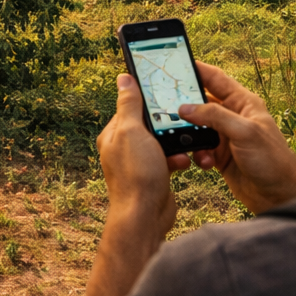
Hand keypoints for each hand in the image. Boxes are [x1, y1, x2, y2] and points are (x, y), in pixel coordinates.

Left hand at [97, 74, 182, 236]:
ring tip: (180, 146)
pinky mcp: (154, 175)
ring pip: (162, 142)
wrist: (145, 216)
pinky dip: (177, 159)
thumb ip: (129, 105)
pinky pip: (169, 159)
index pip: (130, 107)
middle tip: (179, 120)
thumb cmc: (136, 173)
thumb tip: (123, 79)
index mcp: (113, 134)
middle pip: (149, 124)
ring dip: (174, 143)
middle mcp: (123, 147)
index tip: (165, 92)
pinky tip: (182, 163)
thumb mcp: (132, 132)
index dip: (147, 99)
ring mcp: (139, 162)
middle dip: (165, 123)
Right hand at [180, 62, 295, 213]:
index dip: (196, 69)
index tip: (174, 64)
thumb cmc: (272, 160)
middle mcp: (233, 116)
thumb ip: (214, 116)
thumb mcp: (244, 132)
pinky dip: (197, 154)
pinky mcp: (220, 155)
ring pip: (197, 127)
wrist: (281, 195)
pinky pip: (199, 148)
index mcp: (243, 103)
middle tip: (165, 105)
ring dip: (190, 134)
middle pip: (201, 102)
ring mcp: (225, 136)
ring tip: (187, 140)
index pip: (215, 78)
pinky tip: (205, 162)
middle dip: (185, 105)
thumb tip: (186, 108)